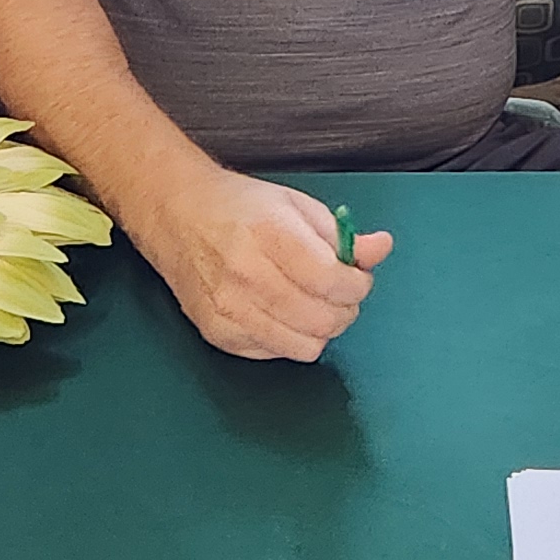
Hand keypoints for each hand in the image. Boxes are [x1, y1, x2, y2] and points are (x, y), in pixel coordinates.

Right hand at [133, 169, 389, 361]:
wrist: (178, 216)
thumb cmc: (242, 207)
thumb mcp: (297, 206)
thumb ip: (342, 234)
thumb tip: (381, 248)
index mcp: (271, 234)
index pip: (332, 281)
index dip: (358, 286)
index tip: (358, 278)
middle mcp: (246, 275)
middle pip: (322, 320)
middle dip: (345, 310)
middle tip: (340, 295)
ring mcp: (229, 310)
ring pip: (303, 346)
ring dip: (321, 330)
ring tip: (314, 305)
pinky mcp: (218, 334)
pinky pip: (274, 354)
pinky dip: (289, 338)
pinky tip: (282, 313)